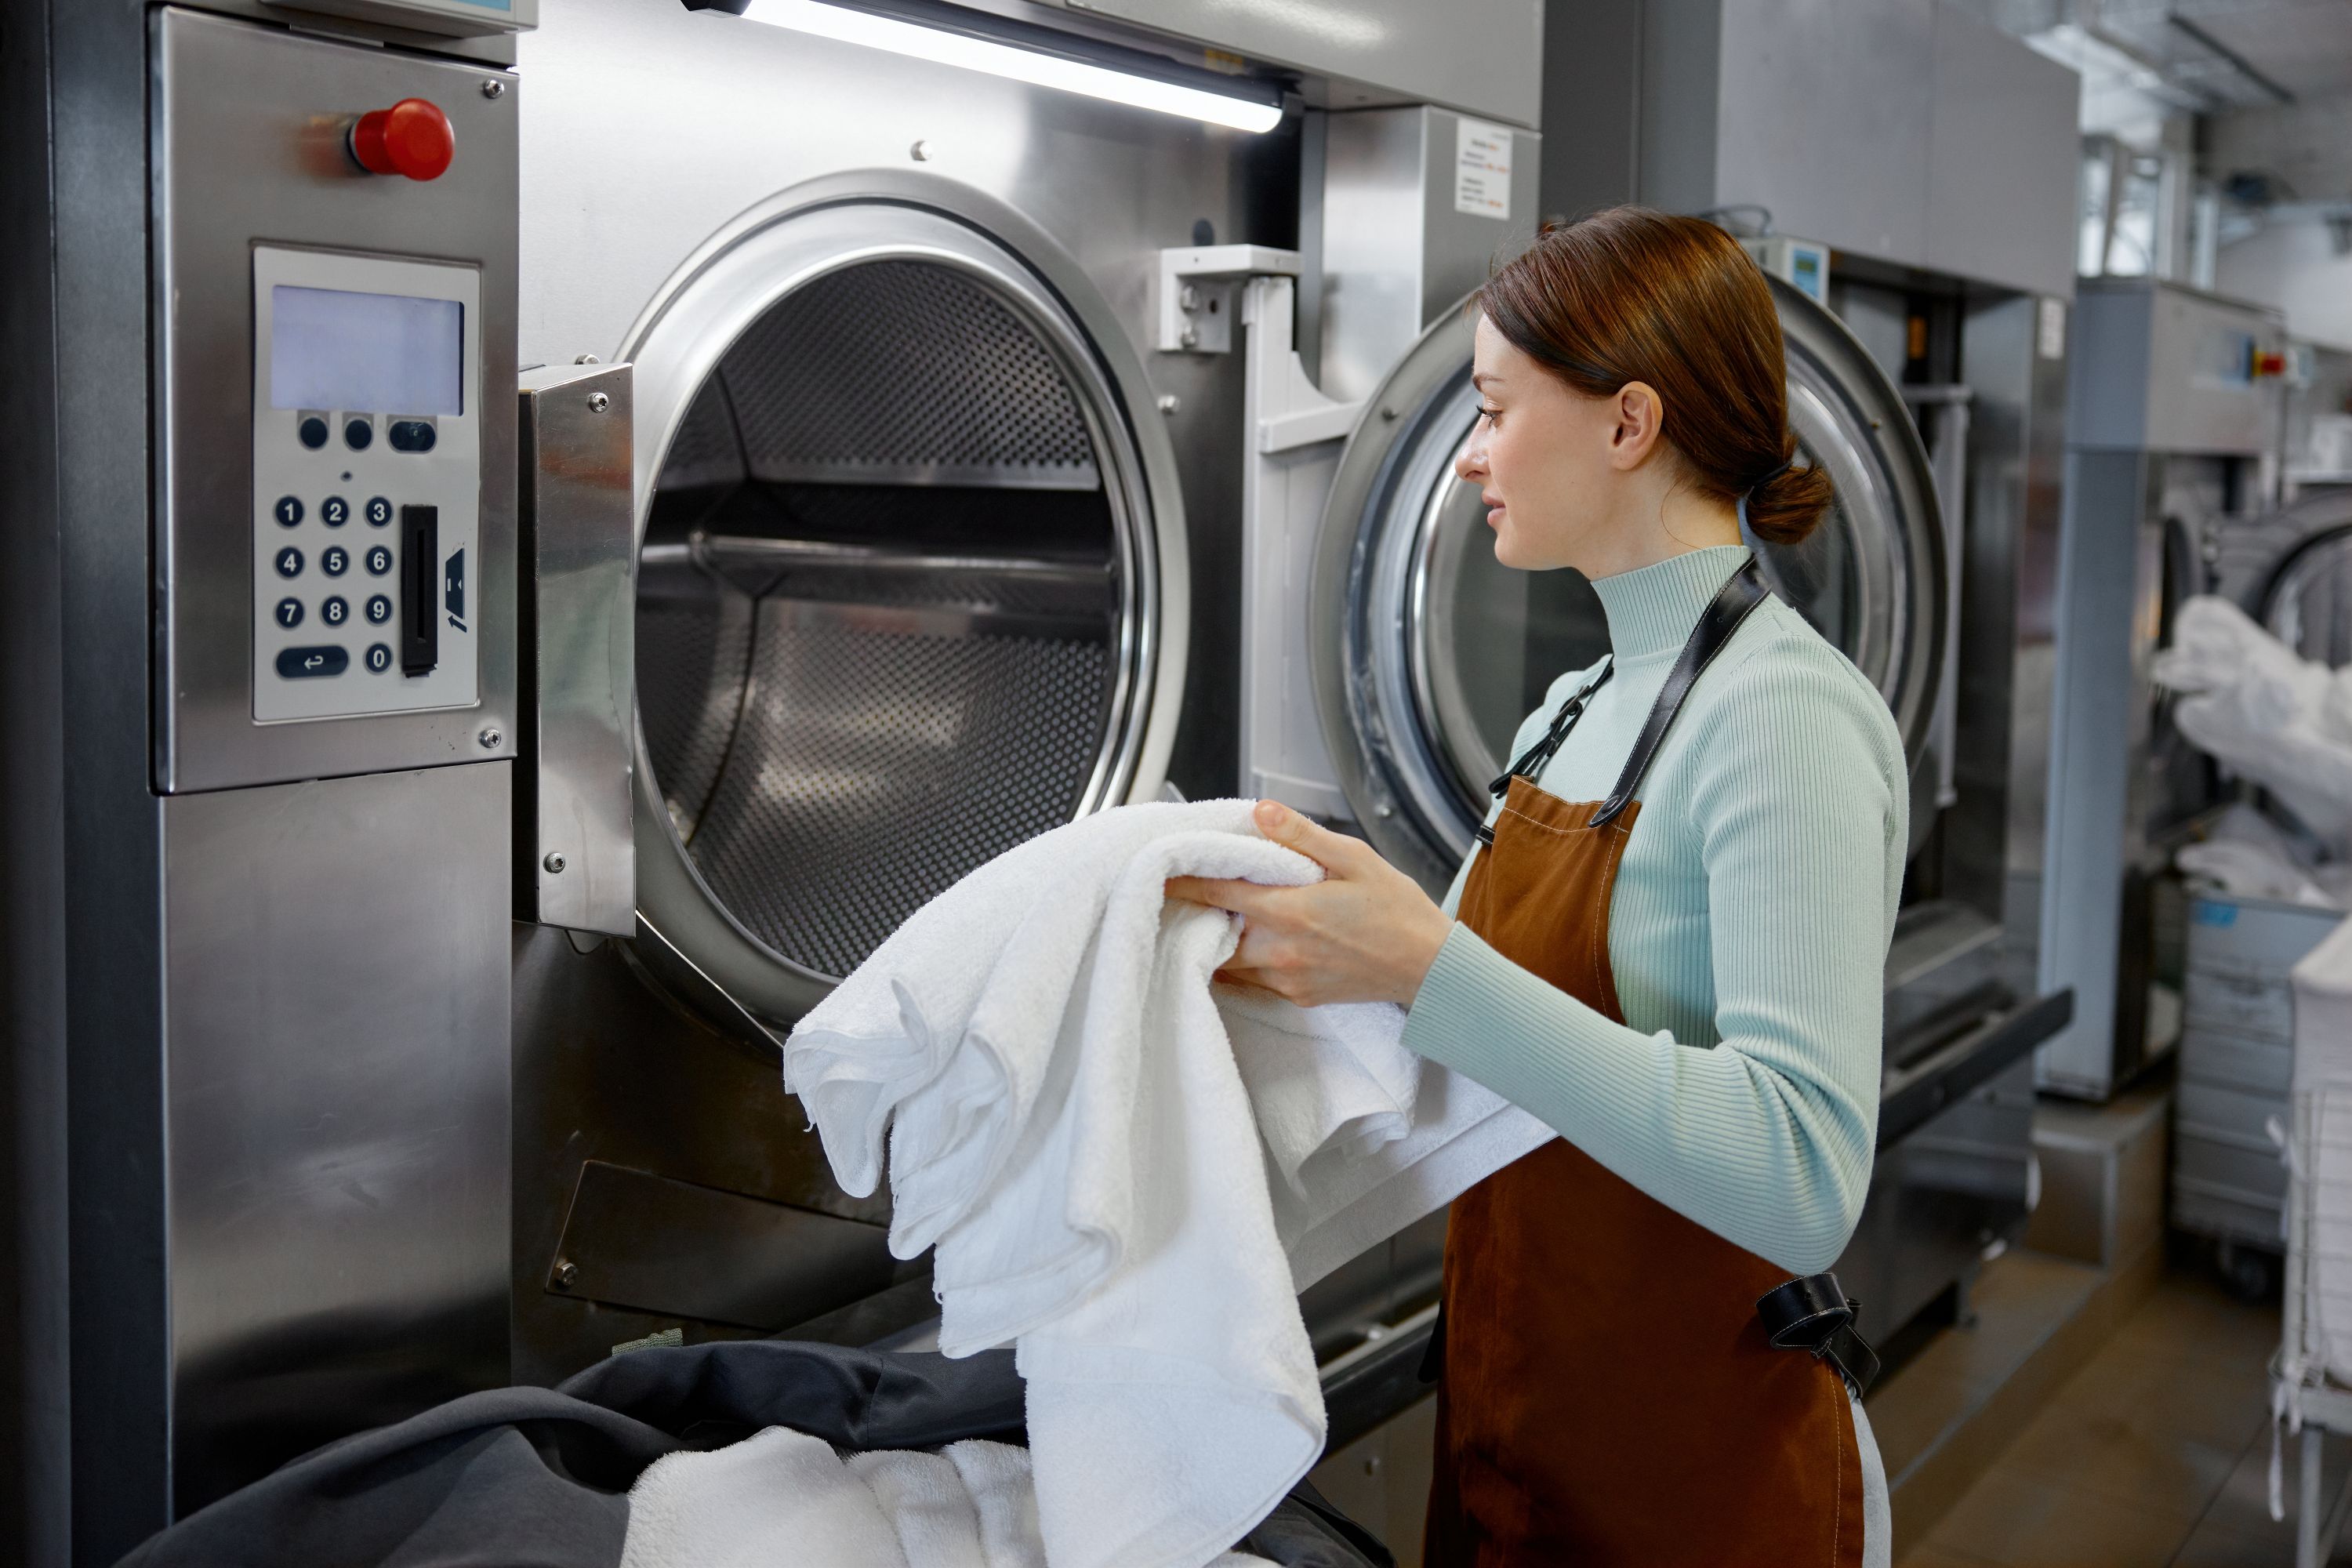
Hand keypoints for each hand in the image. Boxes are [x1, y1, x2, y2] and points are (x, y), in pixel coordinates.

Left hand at [1165, 800, 1455, 1008]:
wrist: (1428, 968)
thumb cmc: (1397, 910)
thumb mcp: (1355, 859)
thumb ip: (1302, 836)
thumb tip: (1259, 813)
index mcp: (1289, 911)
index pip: (1216, 891)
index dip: (1182, 879)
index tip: (1159, 867)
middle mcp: (1279, 951)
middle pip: (1210, 932)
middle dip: (1193, 912)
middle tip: (1178, 892)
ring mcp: (1285, 979)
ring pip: (1225, 962)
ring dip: (1213, 940)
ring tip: (1208, 916)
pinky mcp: (1296, 997)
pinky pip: (1250, 981)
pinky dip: (1237, 962)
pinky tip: (1243, 941)